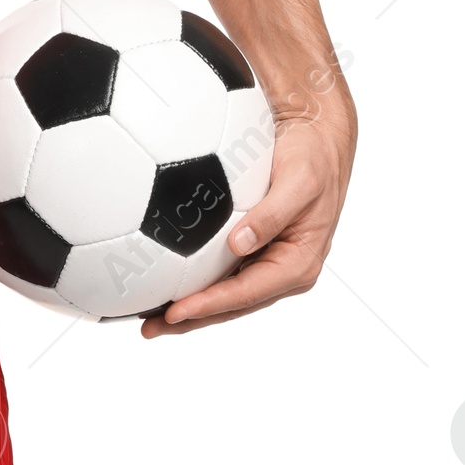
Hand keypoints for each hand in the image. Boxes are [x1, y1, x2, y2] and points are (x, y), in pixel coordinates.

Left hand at [141, 86, 356, 336]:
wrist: (318, 137)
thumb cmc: (313, 158)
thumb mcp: (300, 182)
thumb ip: (272, 214)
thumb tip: (239, 244)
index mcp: (297, 265)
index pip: (245, 294)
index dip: (209, 305)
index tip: (174, 312)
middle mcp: (280, 268)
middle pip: (229, 303)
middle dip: (190, 319)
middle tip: (148, 328)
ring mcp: (265, 258)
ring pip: (222, 291)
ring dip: (187, 304)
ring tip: (146, 314)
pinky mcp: (251, 243)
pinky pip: (219, 266)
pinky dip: (191, 275)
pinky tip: (161, 273)